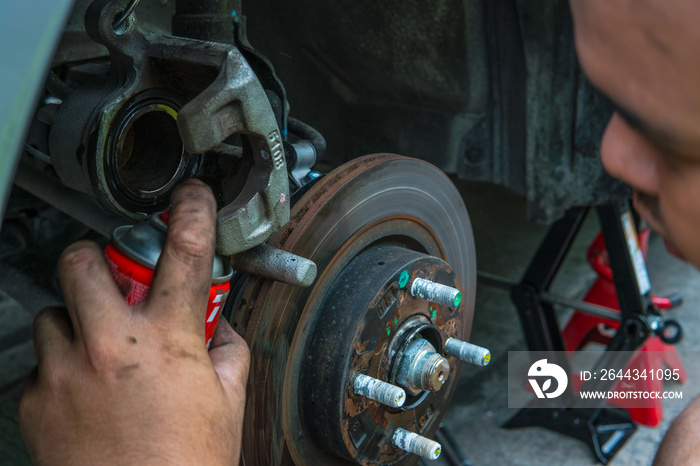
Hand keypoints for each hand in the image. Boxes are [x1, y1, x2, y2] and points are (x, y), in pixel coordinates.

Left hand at [18, 180, 249, 464]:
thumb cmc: (186, 464)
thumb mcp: (229, 401)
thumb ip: (227, 352)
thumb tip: (221, 330)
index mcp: (168, 339)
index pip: (188, 255)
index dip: (193, 213)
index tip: (191, 198)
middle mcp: (110, 346)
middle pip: (82, 261)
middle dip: (96, 258)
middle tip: (113, 278)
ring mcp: (65, 372)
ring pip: (52, 312)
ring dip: (75, 321)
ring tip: (98, 349)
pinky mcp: (35, 402)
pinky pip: (39, 364)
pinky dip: (61, 368)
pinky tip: (85, 393)